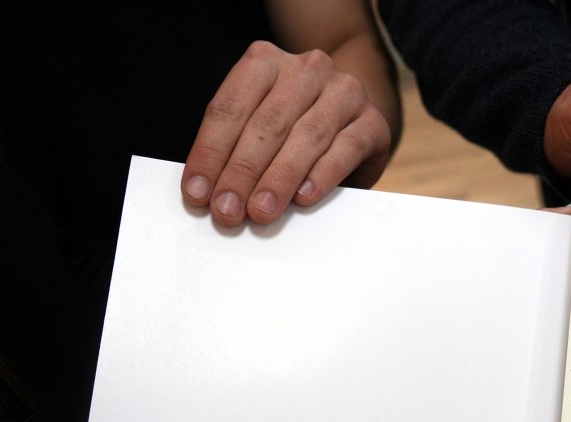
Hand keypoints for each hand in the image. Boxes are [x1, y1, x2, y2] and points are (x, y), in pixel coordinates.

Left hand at [182, 40, 393, 225]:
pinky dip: (322, 174)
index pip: (230, 107)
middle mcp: (306, 69)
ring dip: (279, 178)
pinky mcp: (373, 122)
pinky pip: (346, 148)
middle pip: (267, 123)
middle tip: (227, 210)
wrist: (352, 119)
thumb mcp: (259, 129)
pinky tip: (304, 197)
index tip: (197, 193)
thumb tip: (210, 194)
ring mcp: (344, 92)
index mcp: (265, 61)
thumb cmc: (295, 130)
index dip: (210, 153)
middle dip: (242, 172)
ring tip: (260, 211)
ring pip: (306, 136)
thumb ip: (236, 151)